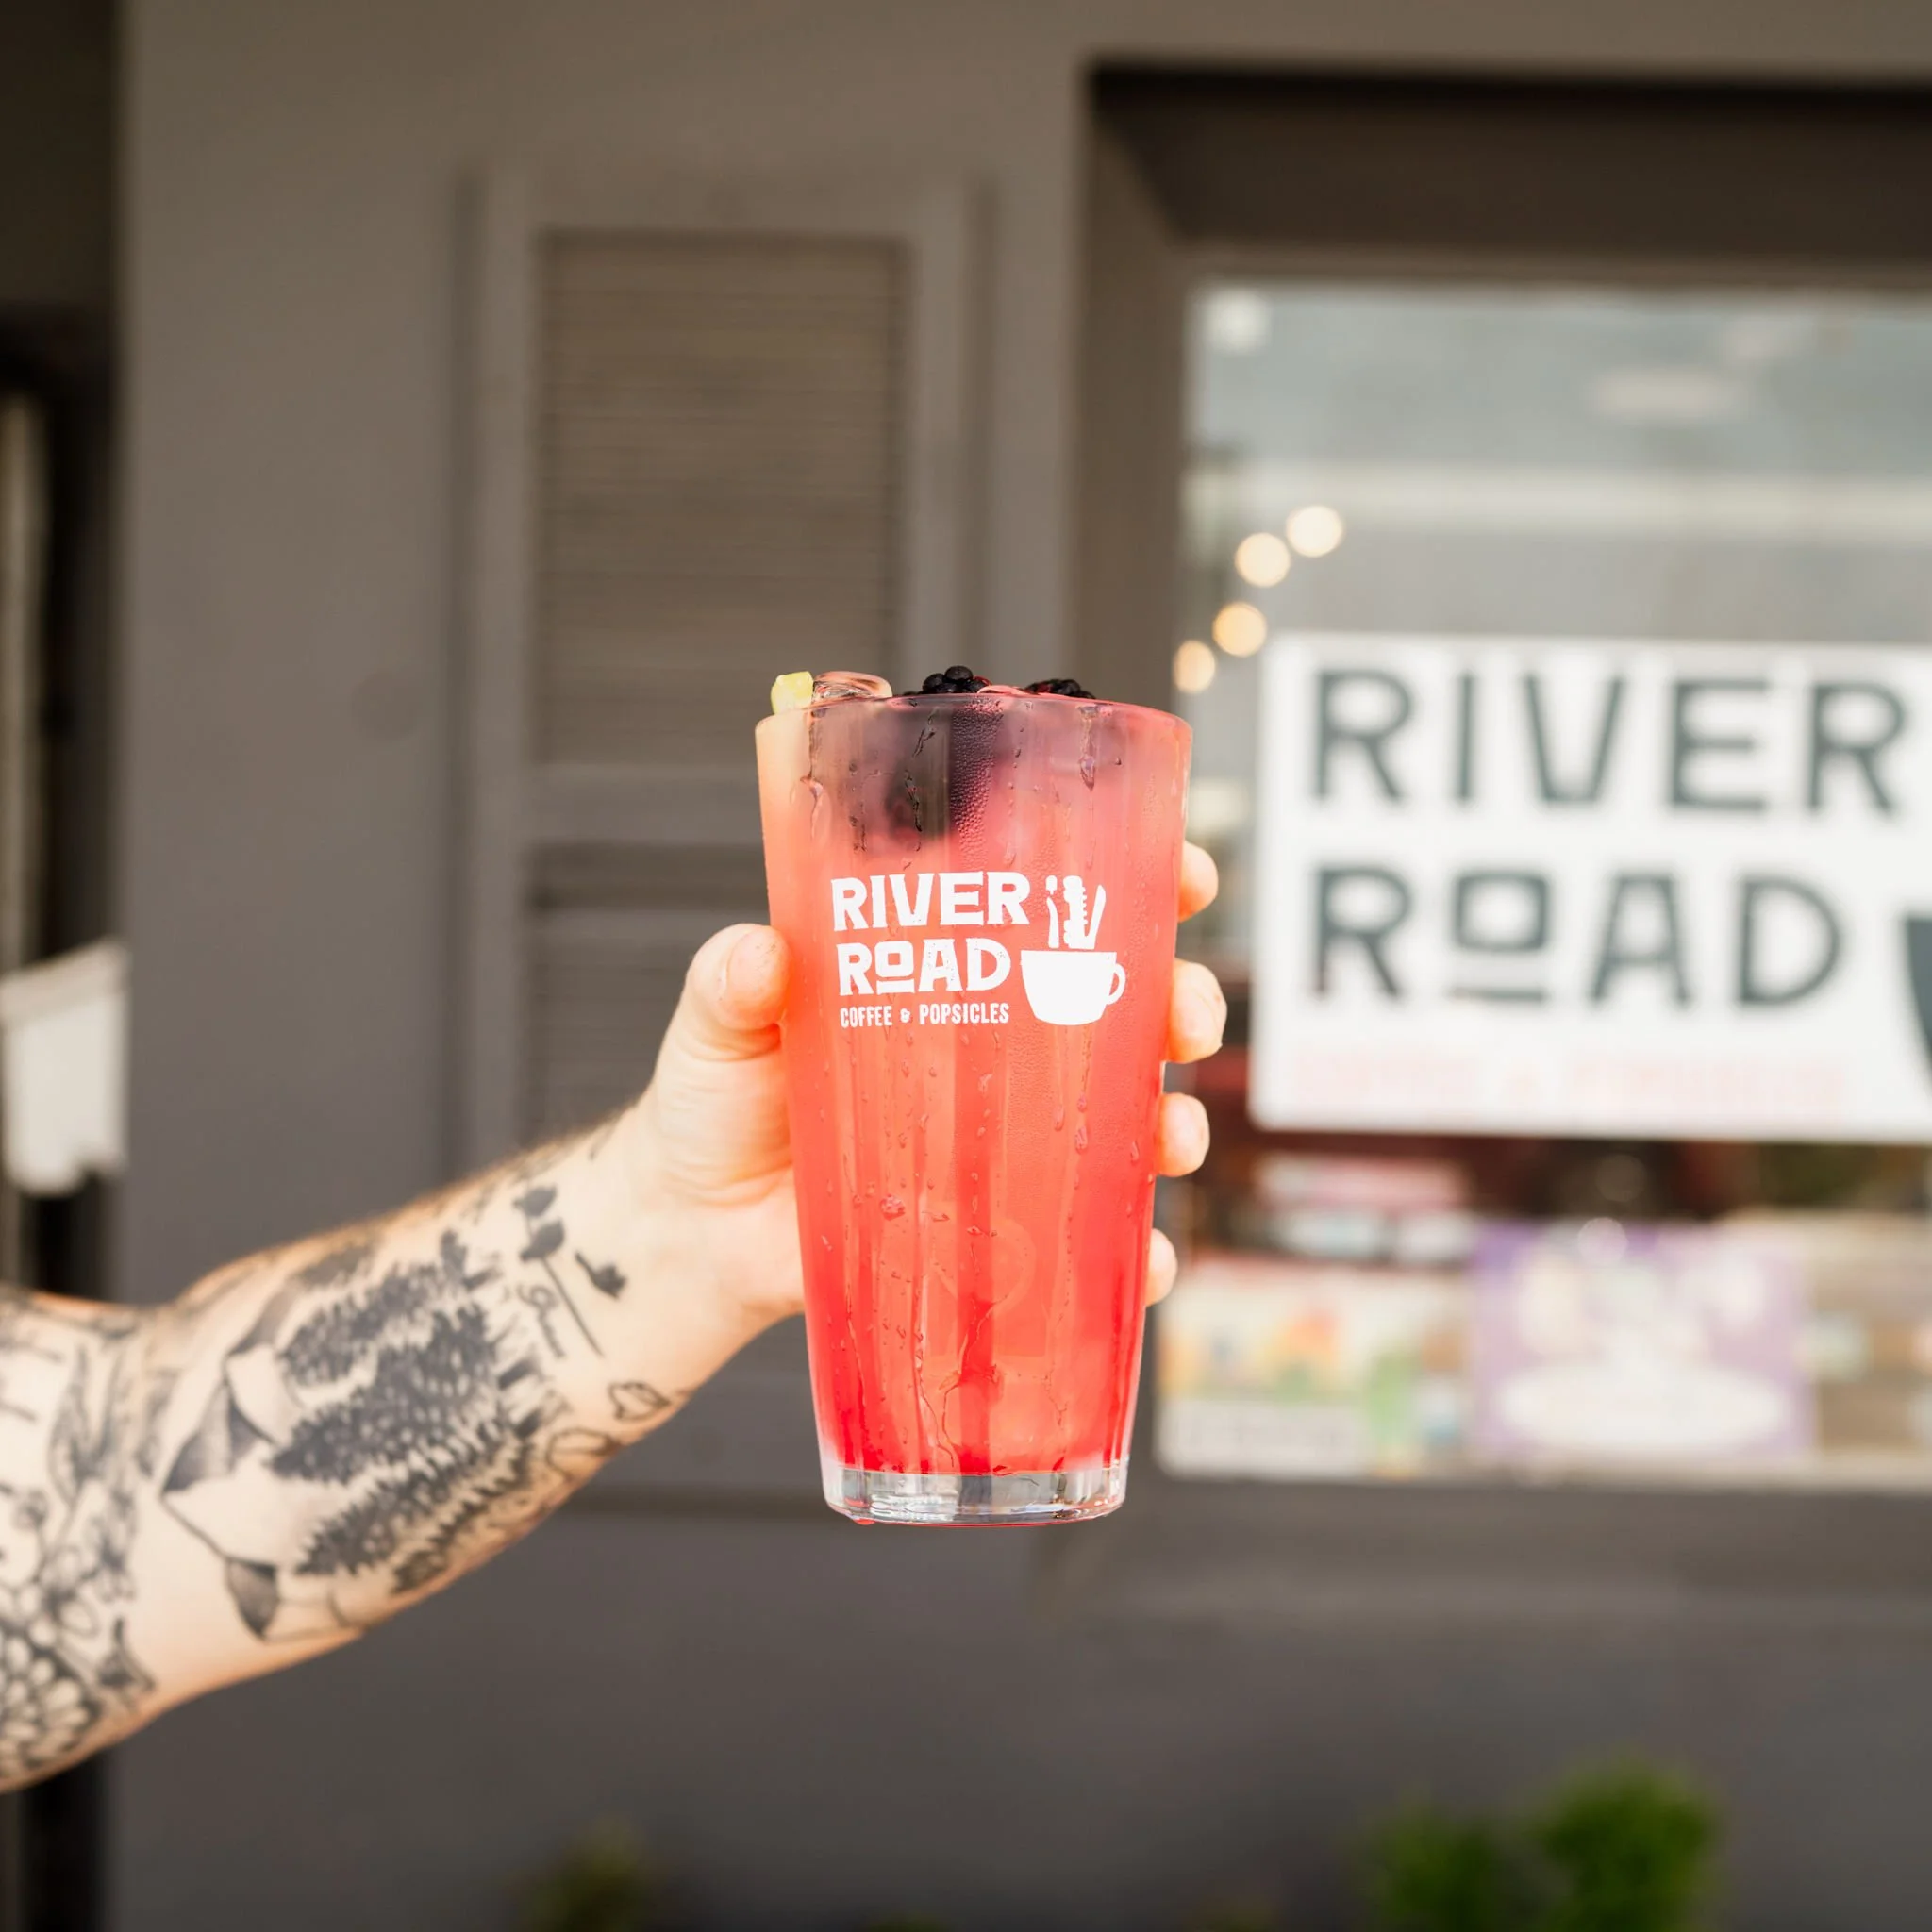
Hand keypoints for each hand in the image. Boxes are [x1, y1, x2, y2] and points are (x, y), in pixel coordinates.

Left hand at [627, 843, 1224, 1339]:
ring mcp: (1005, 1143)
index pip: (1059, 910)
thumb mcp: (718, 1023)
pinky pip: (1083, 1238)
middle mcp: (997, 1052)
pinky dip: (1129, 1252)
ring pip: (1126, 1121)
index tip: (1187, 874)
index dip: (1140, 884)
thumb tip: (761, 954)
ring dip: (1174, 1124)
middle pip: (1121, 1013)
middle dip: (1178, 1003)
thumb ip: (731, 983)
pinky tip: (1146, 1261)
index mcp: (951, 972)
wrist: (695, 1226)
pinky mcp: (996, 1228)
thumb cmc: (715, 1099)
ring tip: (1172, 1138)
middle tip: (1183, 1016)